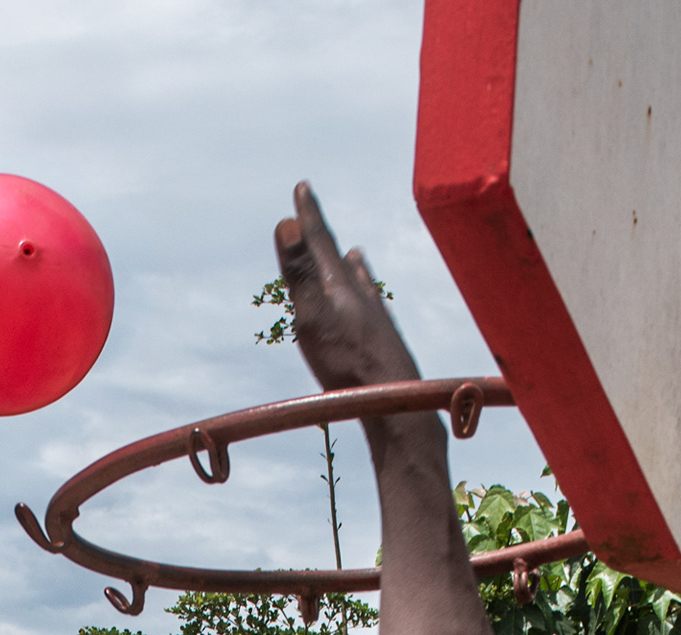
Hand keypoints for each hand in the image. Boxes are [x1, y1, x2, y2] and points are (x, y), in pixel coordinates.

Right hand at [276, 183, 423, 395]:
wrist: (393, 400)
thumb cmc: (348, 361)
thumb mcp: (312, 315)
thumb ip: (300, 272)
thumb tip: (287, 223)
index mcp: (338, 285)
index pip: (319, 241)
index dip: (309, 215)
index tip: (302, 188)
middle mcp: (360, 294)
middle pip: (338, 259)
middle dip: (324, 238)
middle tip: (314, 214)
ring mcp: (375, 316)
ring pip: (362, 282)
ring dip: (353, 266)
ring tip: (355, 254)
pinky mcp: (386, 340)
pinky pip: (374, 307)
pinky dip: (370, 296)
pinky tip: (376, 304)